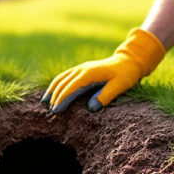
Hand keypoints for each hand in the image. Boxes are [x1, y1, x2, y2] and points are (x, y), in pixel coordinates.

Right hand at [43, 28, 164, 112]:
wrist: (129, 61)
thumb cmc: (126, 74)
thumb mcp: (119, 86)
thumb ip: (105, 96)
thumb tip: (91, 108)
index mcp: (89, 73)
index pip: (71, 87)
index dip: (62, 99)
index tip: (55, 111)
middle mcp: (82, 69)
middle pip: (63, 83)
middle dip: (55, 97)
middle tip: (50, 112)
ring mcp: (82, 68)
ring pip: (62, 78)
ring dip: (52, 89)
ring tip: (44, 102)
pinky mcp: (83, 70)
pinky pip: (66, 76)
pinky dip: (57, 84)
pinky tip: (54, 91)